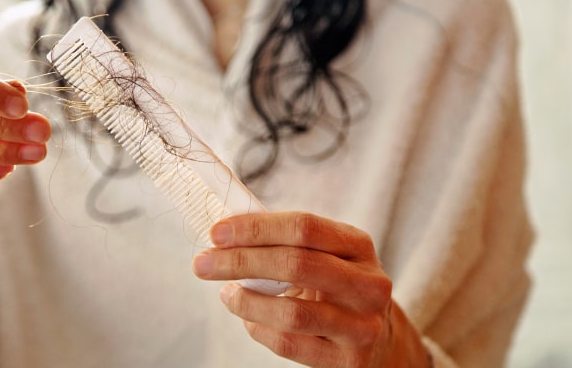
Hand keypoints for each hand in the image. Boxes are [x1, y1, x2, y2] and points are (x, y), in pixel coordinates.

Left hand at [192, 212, 429, 366]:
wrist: (379, 337)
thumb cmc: (334, 285)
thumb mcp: (324, 255)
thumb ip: (284, 242)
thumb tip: (225, 235)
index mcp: (358, 245)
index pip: (304, 227)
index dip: (256, 228)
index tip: (217, 233)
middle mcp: (368, 284)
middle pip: (297, 264)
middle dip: (241, 261)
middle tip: (203, 263)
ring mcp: (362, 326)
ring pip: (292, 312)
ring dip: (246, 301)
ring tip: (226, 293)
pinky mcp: (348, 361)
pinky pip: (290, 344)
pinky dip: (258, 329)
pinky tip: (248, 318)